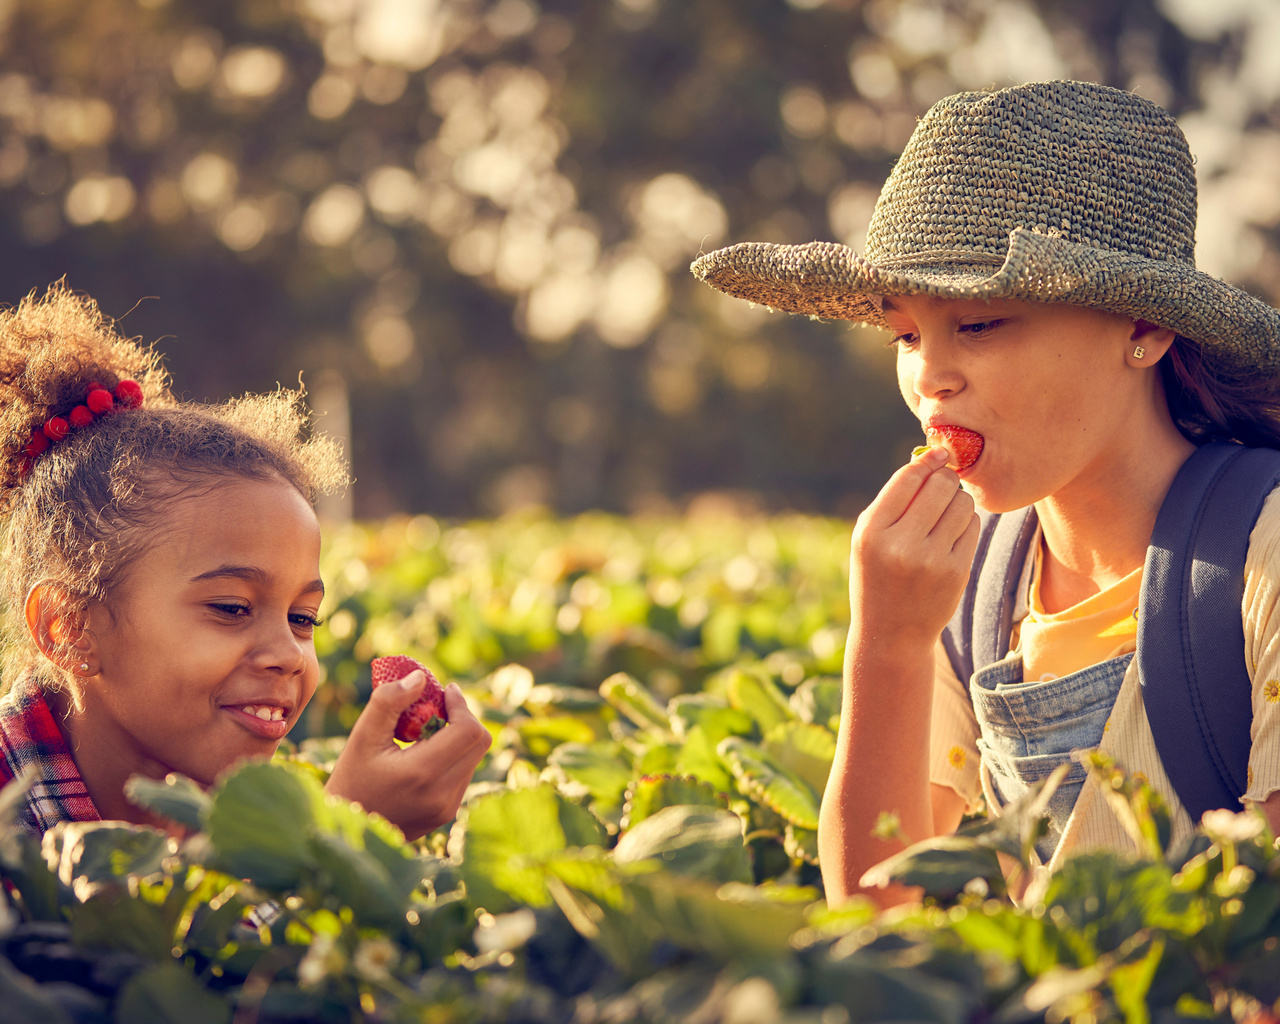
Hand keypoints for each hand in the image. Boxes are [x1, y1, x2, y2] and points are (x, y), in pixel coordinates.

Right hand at [325, 671, 491, 839]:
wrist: (346, 830)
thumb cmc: (351, 777)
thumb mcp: (362, 736)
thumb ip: (389, 701)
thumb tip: (421, 677)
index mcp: (423, 773)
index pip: (468, 730)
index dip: (462, 704)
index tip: (446, 691)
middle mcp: (442, 794)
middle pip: (480, 742)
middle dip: (463, 717)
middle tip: (439, 706)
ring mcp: (447, 808)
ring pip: (474, 758)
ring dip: (458, 737)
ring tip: (426, 732)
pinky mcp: (446, 814)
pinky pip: (464, 774)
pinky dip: (453, 756)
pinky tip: (425, 754)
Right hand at [849, 446, 978, 650]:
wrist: (891, 633)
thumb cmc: (877, 575)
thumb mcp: (869, 538)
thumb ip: (894, 500)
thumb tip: (931, 456)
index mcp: (872, 531)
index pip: (907, 479)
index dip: (927, 460)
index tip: (939, 454)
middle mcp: (900, 545)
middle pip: (940, 486)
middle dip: (945, 479)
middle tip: (943, 485)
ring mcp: (931, 560)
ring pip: (961, 504)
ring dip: (957, 501)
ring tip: (943, 515)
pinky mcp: (956, 572)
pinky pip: (972, 527)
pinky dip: (965, 524)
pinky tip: (951, 535)